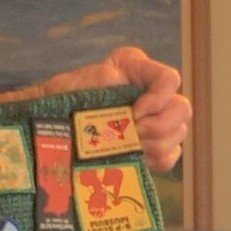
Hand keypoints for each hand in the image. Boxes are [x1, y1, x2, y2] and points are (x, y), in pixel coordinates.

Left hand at [12, 45, 190, 173]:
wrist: (49, 125)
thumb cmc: (65, 96)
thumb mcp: (92, 80)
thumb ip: (117, 81)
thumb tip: (138, 110)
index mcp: (140, 71)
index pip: (170, 80)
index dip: (158, 99)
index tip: (134, 112)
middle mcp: (152, 95)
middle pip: (182, 109)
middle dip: (158, 126)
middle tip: (133, 134)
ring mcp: (155, 122)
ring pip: (178, 135)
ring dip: (155, 144)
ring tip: (130, 147)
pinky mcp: (150, 148)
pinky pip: (170, 157)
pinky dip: (158, 159)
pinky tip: (138, 157)